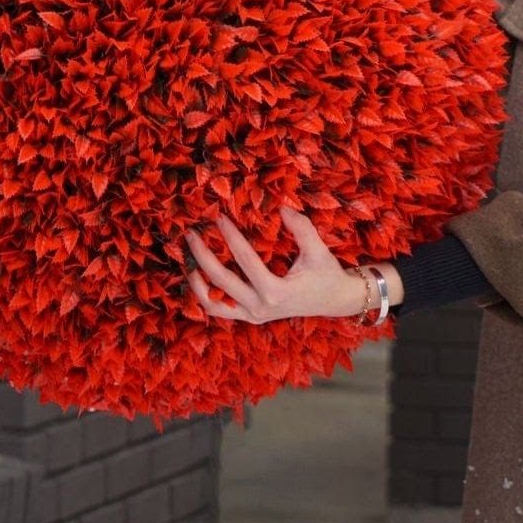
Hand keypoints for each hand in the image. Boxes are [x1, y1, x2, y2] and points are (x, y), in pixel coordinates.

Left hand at [183, 206, 372, 322]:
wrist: (335, 301)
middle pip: (220, 281)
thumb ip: (301, 228)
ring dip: (197, 282)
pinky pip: (220, 310)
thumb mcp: (318, 251)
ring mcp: (253, 316)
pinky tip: (198, 278)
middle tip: (190, 234)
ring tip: (187, 260)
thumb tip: (280, 205)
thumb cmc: (328, 274)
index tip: (218, 216)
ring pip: (213, 303)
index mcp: (276, 292)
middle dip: (202, 255)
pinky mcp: (251, 317)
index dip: (230, 236)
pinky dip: (206, 296)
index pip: (245, 260)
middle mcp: (260, 308)